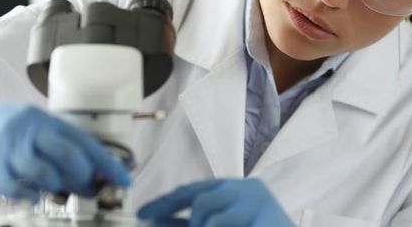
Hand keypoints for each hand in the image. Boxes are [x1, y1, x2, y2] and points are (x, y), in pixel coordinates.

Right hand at [0, 93, 131, 201]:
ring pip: (49, 177)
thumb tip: (90, 169)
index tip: (123, 179)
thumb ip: (57, 142)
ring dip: (59, 188)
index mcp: (42, 119)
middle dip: (86, 179)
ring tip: (57, 189)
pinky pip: (23, 191)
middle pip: (70, 157)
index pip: (85, 141)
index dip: (108, 164)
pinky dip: (34, 196)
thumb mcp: (29, 124)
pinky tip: (33, 193)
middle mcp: (27, 132)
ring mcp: (8, 151)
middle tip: (90, 189)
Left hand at [137, 178, 294, 226]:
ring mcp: (263, 208)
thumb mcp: (223, 226)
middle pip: (203, 200)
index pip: (193, 189)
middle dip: (191, 224)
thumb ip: (192, 225)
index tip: (141, 213)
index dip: (164, 202)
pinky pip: (228, 225)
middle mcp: (252, 192)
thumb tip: (154, 221)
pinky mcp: (270, 224)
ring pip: (214, 220)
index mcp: (240, 188)